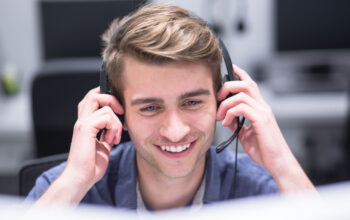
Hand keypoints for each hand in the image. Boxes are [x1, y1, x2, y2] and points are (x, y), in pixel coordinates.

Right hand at [34, 87, 123, 205]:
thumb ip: (107, 133)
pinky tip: (110, 141)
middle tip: (121, 114)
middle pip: (95, 94)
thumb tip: (117, 127)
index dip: (107, 98)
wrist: (80, 178)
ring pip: (104, 105)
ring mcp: (82, 123)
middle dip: (112, 101)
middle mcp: (82, 120)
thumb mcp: (103, 145)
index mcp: (85, 123)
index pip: (92, 99)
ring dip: (116, 122)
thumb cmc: (90, 166)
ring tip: (113, 138)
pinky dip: (114, 128)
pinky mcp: (85, 128)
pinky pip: (106, 116)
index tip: (120, 111)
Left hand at [216, 65, 314, 192]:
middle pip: (245, 83)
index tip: (229, 68)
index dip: (240, 73)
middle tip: (218, 98)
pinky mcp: (261, 120)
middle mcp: (263, 106)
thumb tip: (226, 117)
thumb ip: (236, 123)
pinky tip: (227, 123)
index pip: (250, 84)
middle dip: (228, 86)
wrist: (277, 162)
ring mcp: (263, 112)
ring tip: (220, 117)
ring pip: (241, 94)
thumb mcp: (245, 134)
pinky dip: (230, 113)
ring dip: (225, 104)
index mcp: (259, 108)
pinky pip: (242, 108)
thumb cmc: (264, 150)